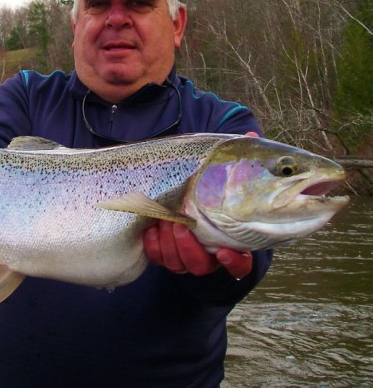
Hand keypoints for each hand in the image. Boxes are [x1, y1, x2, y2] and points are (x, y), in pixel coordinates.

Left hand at [142, 131, 258, 279]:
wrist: (184, 191)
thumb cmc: (212, 183)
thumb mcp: (225, 171)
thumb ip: (239, 159)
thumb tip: (250, 135)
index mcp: (231, 240)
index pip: (240, 265)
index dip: (233, 262)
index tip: (222, 250)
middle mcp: (208, 252)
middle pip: (201, 266)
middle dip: (189, 248)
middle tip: (181, 226)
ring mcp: (185, 254)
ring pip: (178, 264)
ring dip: (170, 246)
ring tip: (165, 223)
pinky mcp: (164, 252)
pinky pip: (157, 259)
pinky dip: (153, 247)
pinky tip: (151, 230)